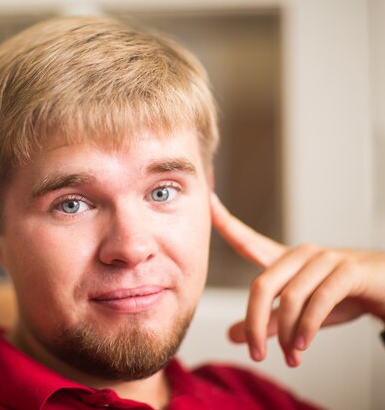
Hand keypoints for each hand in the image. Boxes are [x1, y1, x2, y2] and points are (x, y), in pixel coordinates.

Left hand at [210, 193, 384, 366]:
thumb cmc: (343, 297)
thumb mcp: (299, 313)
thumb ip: (267, 321)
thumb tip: (232, 336)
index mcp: (284, 260)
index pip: (247, 240)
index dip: (225, 221)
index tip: (207, 199)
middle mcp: (300, 255)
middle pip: (261, 285)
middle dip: (254, 323)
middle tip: (256, 353)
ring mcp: (325, 260)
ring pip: (290, 297)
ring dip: (286, 333)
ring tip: (290, 356)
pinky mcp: (348, 271)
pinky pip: (319, 300)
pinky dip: (308, 326)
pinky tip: (303, 344)